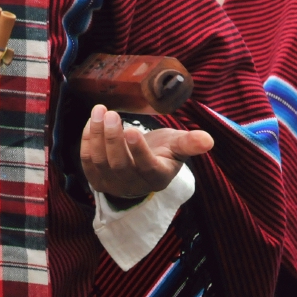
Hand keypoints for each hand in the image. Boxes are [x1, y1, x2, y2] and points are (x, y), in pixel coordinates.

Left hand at [79, 104, 213, 198]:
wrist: (142, 167)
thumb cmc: (163, 152)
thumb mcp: (178, 146)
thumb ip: (191, 143)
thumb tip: (209, 140)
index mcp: (156, 178)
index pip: (147, 167)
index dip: (139, 151)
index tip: (132, 129)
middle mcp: (133, 185)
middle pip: (119, 164)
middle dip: (113, 138)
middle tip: (112, 113)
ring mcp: (112, 184)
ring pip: (100, 161)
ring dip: (98, 135)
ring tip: (100, 110)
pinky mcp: (96, 178)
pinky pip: (87, 160)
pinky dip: (88, 139)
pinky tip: (93, 120)